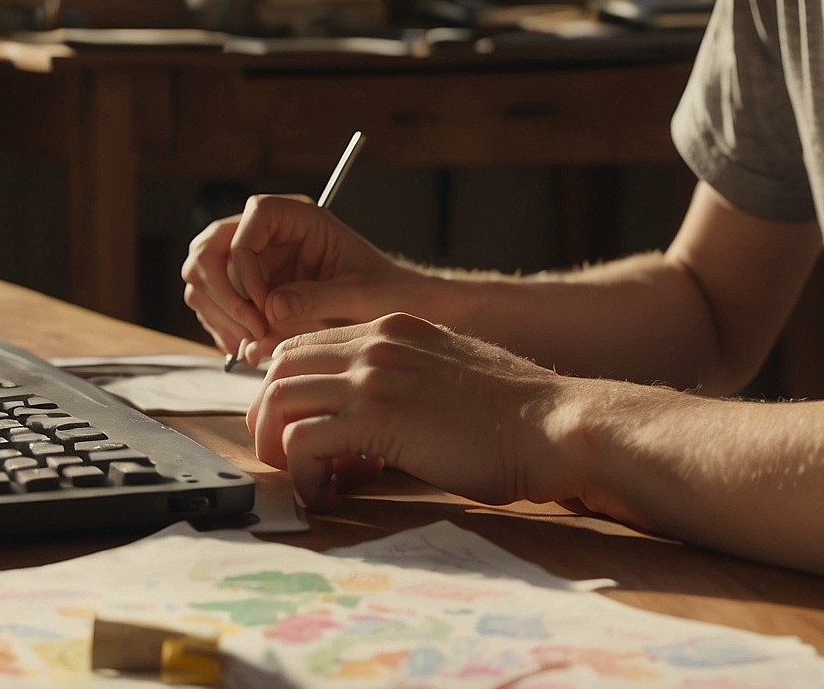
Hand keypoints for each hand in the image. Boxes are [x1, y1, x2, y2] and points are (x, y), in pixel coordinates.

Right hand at [181, 195, 428, 364]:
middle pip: (211, 247)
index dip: (245, 264)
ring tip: (253, 345)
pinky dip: (225, 329)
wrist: (394, 309)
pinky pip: (215, 304)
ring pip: (204, 278)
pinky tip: (250, 348)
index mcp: (298, 218)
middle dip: (221, 295)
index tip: (262, 305)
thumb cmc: (386, 291)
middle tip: (250, 333)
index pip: (248, 223)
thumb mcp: (360, 296)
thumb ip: (317, 299)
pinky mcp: (249, 290)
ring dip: (220, 315)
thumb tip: (270, 308)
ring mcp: (255, 261)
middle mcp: (270, 234)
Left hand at [250, 313, 598, 507]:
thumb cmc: (516, 414)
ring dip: (279, 446)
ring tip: (307, 480)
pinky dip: (305, 475)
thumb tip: (374, 424)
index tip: (304, 431)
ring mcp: (374, 376)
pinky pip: (304, 442)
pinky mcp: (376, 418)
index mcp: (392, 328)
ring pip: (280, 401)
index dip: (291, 392)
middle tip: (288, 458)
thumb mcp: (450, 374)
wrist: (552, 424)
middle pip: (279, 368)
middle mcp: (375, 342)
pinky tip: (328, 495)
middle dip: (271, 417)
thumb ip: (406, 382)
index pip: (305, 346)